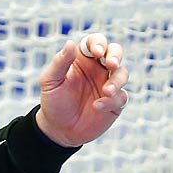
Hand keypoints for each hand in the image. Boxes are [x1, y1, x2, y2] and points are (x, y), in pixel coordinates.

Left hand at [35, 33, 129, 147]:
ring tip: (106, 91)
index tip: (96, 52)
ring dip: (117, 80)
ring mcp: (108, 84)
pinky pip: (121, 97)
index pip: (95, 42)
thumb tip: (70, 43)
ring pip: (122, 73)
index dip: (99, 43)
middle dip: (116, 55)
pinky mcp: (115, 102)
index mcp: (83, 59)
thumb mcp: (50, 81)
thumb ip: (60, 62)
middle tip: (111, 64)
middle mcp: (98, 68)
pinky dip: (112, 101)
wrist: (58, 130)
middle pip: (115, 52)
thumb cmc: (53, 102)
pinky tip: (97, 106)